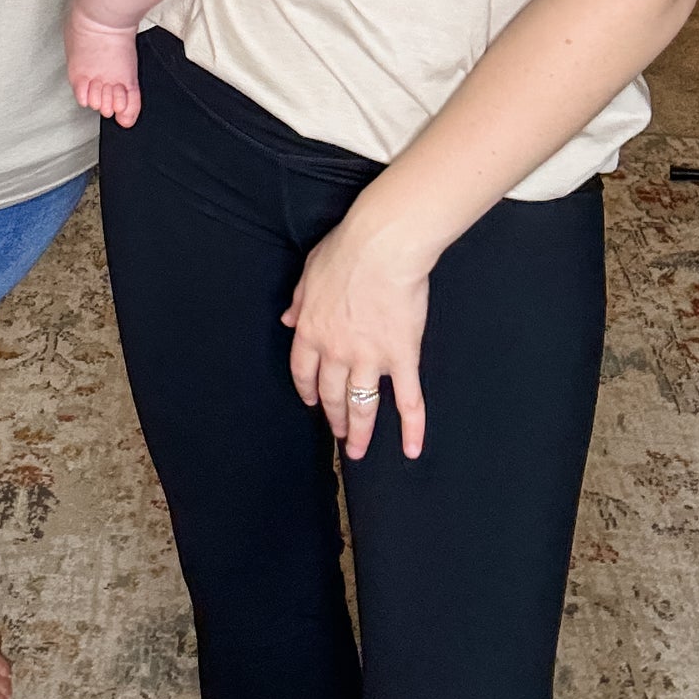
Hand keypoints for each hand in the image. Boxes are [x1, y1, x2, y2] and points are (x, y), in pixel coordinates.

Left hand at [282, 201, 433, 460]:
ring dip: (358, 432)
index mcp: (312, 331)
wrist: (381, 248)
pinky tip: (411, 450)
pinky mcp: (402, 359)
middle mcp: (337, 353)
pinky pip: (408, 400)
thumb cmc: (345, 251)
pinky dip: (412, 428)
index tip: (311, 403)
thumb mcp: (309, 272)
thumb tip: (287, 319)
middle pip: (331, 395)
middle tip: (337, 434)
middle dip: (333, 417)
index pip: (303, 372)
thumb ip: (299, 300)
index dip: (307, 391)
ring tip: (357, 450)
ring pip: (362, 406)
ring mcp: (370, 360)